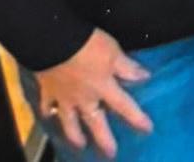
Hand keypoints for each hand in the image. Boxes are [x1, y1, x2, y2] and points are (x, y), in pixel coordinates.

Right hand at [35, 28, 151, 157]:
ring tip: (79, 145)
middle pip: (96, 123)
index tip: (147, 129)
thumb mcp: (113, 51)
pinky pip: (47, 105)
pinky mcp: (47, 90)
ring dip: (75, 134)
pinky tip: (47, 115)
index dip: (137, 118)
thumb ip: (127, 67)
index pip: (124, 106)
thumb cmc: (87, 44)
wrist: (54, 42)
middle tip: (110, 154)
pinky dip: (47, 111)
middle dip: (104, 139)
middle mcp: (85, 98)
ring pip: (70, 122)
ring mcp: (64, 97)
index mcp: (103, 87)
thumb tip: (144, 76)